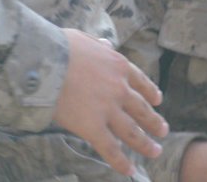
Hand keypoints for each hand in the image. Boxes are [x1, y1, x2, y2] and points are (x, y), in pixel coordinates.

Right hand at [53, 30, 166, 176]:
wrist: (43, 60)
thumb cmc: (57, 45)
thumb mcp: (82, 38)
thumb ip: (98, 44)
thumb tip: (107, 44)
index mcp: (118, 66)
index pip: (141, 82)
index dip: (151, 93)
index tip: (157, 101)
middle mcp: (118, 89)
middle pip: (142, 110)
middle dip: (154, 122)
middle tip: (163, 130)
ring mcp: (108, 110)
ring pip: (132, 132)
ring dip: (145, 144)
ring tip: (154, 151)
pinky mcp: (93, 128)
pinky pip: (110, 149)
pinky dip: (121, 162)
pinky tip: (128, 170)